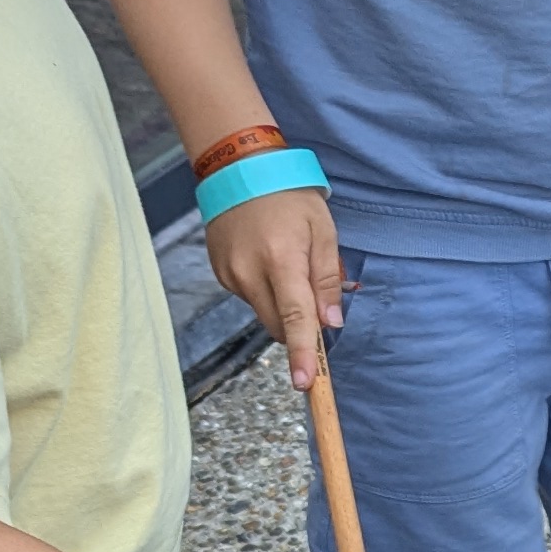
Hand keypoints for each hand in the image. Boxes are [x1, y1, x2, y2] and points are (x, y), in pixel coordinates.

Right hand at [205, 187, 345, 388]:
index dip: (302, 353)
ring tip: (286, 263)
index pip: (294, 318)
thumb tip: (330, 323)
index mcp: (281, 260)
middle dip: (297, 328)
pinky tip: (266, 258)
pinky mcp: (220, 272)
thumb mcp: (323, 232)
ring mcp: (230, 274)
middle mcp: (250, 272)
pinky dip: (263, 289)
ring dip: (280, 304)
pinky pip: (249, 296)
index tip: (307, 382)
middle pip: (277, 326)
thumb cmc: (290, 196)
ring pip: (263, 312)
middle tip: (314, 305)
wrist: (240, 169)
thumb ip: (326, 280)